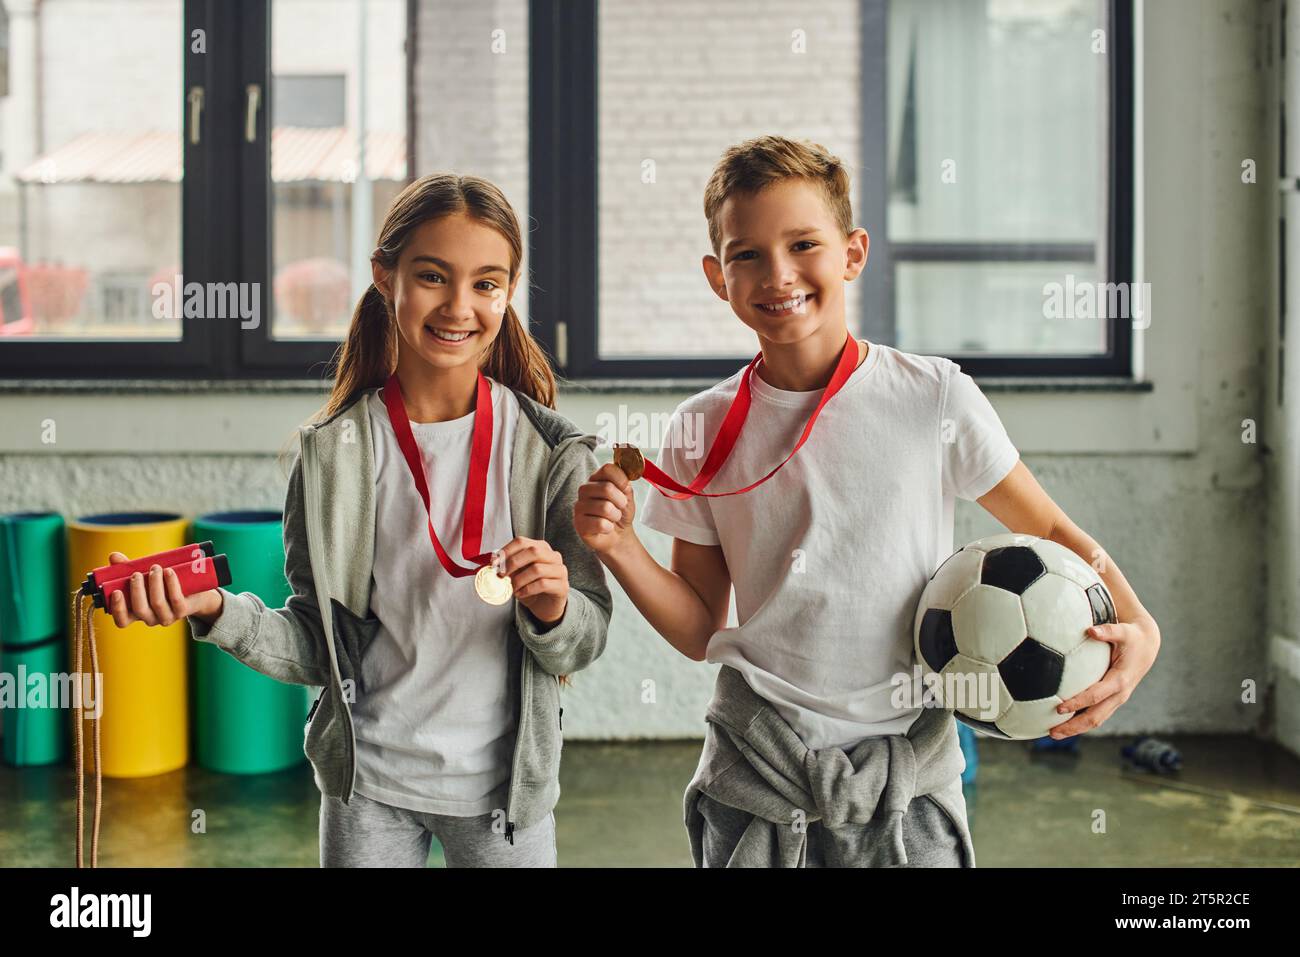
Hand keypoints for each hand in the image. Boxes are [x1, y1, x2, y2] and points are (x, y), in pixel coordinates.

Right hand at [104, 551, 223, 628]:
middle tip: (136, 574)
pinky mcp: (182, 611)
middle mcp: (151, 618)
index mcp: (137, 613)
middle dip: (136, 590)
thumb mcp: (144, 575)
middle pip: (139, 610)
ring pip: (157, 603)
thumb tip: (113, 556)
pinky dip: (171, 583)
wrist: (194, 591)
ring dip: (154, 584)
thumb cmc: (163, 582)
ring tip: (155, 567)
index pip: (122, 621)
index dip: (117, 609)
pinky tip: (169, 571)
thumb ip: (126, 567)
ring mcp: (167, 616)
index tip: (116, 592)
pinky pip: (175, 599)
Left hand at [495, 537, 568, 626]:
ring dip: (519, 580)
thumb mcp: (517, 574)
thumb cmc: (531, 586)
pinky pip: (543, 584)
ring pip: (537, 569)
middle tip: (501, 575)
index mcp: (541, 547)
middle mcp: (553, 556)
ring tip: (512, 588)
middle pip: (533, 551)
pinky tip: (520, 594)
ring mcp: (560, 570)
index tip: (494, 563)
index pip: (522, 542)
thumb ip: (507, 567)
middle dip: (513, 563)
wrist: (546, 605)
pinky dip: (527, 590)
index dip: (506, 551)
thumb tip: (492, 564)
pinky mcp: (562, 586)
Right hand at [574, 463, 636, 558]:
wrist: (618, 535)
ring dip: (615, 516)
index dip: (621, 480)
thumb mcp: (627, 495)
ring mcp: (579, 506)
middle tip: (620, 507)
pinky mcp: (578, 523)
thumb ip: (625, 484)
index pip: (607, 469)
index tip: (626, 489)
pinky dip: (608, 527)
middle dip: (621, 501)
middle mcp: (585, 490)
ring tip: (612, 518)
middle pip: (607, 488)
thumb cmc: (620, 513)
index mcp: (596, 479)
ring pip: (605, 507)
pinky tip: (605, 528)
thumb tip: (624, 480)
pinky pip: (600, 524)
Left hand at [1049, 614, 1160, 737]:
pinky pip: (1097, 715)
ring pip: (1096, 720)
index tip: (1058, 707)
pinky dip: (1081, 723)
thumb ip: (1108, 631)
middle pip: (1095, 717)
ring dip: (1075, 729)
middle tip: (1051, 732)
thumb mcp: (1123, 631)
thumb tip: (1091, 630)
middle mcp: (1119, 695)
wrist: (1148, 646)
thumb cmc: (1132, 637)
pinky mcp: (1113, 700)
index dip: (1077, 702)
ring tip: (1053, 734)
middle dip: (1074, 726)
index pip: (1095, 696)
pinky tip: (1064, 724)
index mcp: (1120, 680)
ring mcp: (1117, 700)